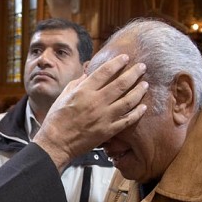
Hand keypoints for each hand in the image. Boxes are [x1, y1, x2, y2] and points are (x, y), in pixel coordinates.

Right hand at [34, 54, 147, 171]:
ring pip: (128, 101)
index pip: (104, 72)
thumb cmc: (56, 119)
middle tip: (143, 67)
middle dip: (134, 73)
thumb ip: (77, 84)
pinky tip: (143, 107)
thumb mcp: (63, 96)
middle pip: (121, 84)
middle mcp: (96, 102)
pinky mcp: (108, 131)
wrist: (56, 143)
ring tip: (145, 84)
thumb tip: (88, 74)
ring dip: (139, 91)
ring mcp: (104, 117)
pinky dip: (137, 113)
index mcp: (84, 91)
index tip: (125, 57)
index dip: (117, 63)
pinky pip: (127, 120)